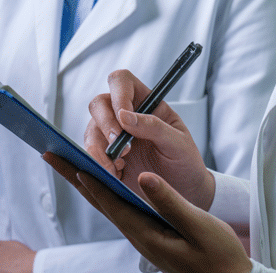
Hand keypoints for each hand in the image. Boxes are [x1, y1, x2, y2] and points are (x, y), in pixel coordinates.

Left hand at [44, 153, 251, 272]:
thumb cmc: (219, 256)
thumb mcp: (198, 227)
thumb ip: (170, 203)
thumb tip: (143, 177)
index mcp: (146, 233)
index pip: (110, 201)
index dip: (89, 179)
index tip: (69, 159)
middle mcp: (138, 234)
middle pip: (100, 201)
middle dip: (75, 177)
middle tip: (52, 154)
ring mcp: (143, 234)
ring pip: (108, 204)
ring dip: (87, 182)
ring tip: (68, 161)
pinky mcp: (150, 232)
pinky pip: (121, 207)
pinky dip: (106, 190)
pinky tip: (102, 181)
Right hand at [85, 69, 213, 210]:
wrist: (184, 193)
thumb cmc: (185, 163)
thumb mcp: (179, 143)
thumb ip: (154, 127)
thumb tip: (124, 116)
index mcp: (145, 103)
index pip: (122, 82)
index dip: (118, 93)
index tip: (123, 116)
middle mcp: (125, 116)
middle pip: (99, 104)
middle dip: (105, 124)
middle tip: (120, 148)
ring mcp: (112, 137)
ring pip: (91, 130)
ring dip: (98, 149)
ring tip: (117, 169)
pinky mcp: (106, 159)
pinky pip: (90, 155)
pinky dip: (97, 165)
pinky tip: (116, 175)